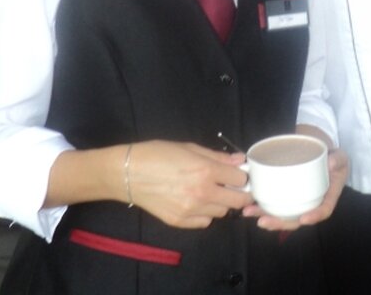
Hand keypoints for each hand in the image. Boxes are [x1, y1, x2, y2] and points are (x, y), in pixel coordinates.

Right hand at [124, 141, 248, 228]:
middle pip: (237, 200)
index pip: (240, 179)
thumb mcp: (190, 148)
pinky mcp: (179, 222)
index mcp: (206, 170)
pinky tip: (198, 203)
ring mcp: (190, 210)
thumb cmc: (159, 154)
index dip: (242, 175)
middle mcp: (202, 193)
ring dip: (222, 202)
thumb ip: (217, 156)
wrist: (128, 174)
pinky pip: (204, 222)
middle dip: (240, 193)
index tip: (239, 173)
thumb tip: (239, 160)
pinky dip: (206, 214)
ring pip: (222, 212)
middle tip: (233, 186)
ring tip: (211, 192)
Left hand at [247, 146, 348, 230]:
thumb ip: (337, 159)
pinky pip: (276, 205)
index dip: (314, 216)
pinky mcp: (287, 197)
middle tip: (262, 221)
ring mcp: (297, 203)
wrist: (323, 154)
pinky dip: (262, 206)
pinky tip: (249, 205)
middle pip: (296, 219)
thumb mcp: (340, 157)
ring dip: (265, 216)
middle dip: (278, 223)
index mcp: (327, 198)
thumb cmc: (334, 160)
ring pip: (282, 215)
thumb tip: (330, 162)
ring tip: (249, 212)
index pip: (323, 211)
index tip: (303, 219)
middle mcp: (311, 205)